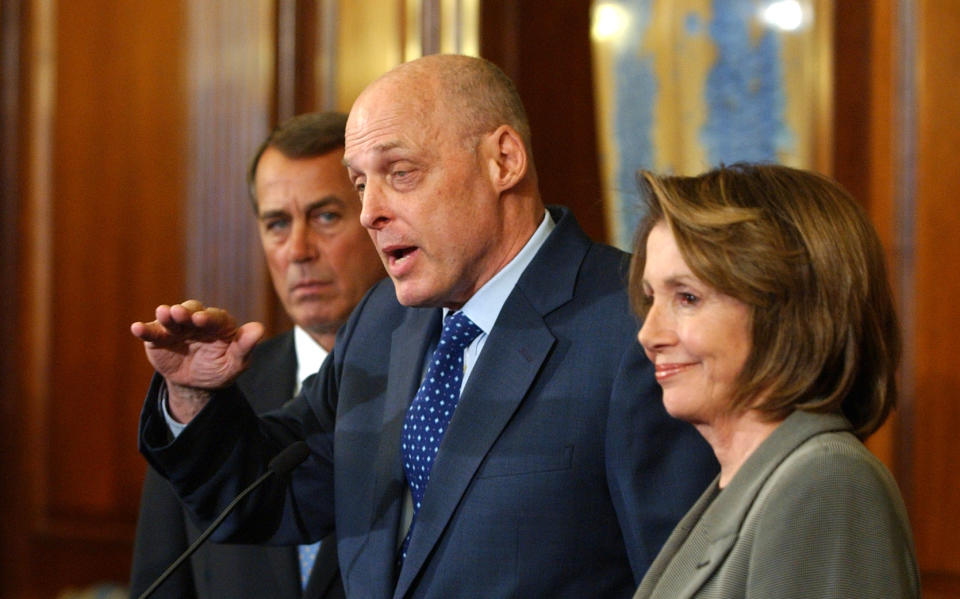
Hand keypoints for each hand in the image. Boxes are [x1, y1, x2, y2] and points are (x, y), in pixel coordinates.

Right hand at [130, 300, 263, 421]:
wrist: (196, 383)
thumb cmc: (220, 368)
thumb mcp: (235, 362)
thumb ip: (245, 346)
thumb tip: (259, 329)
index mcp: (219, 323)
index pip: (214, 317)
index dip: (208, 317)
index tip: (202, 320)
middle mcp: (196, 320)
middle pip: (190, 312)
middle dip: (185, 312)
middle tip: (179, 313)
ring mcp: (177, 327)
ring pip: (170, 318)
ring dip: (166, 315)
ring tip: (162, 314)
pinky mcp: (159, 337)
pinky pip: (151, 331)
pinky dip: (144, 329)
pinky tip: (136, 328)